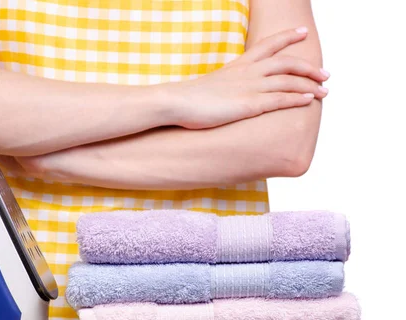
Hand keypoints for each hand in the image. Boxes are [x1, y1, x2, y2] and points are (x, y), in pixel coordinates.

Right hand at [162, 27, 329, 128]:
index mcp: (238, 65)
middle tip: (325, 73)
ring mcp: (249, 88)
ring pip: (288, 80)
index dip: (287, 38)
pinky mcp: (249, 105)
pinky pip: (280, 99)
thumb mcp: (210, 86)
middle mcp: (248, 72)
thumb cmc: (188, 98)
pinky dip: (297, 98)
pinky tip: (309, 99)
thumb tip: (225, 94)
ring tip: (325, 89)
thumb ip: (224, 87)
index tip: (302, 33)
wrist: (176, 102)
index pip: (268, 45)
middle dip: (308, 67)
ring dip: (310, 84)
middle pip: (286, 62)